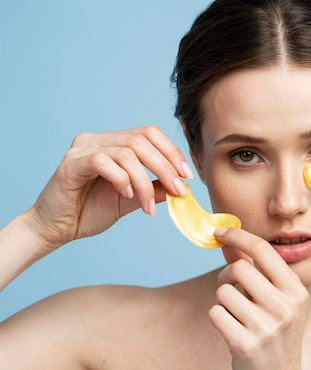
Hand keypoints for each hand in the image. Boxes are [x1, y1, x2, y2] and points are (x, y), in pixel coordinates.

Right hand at [27, 126, 192, 248]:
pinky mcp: (71, 163)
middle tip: (179, 191)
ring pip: (127, 152)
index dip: (172, 152)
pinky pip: (103, 162)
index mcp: (113, 143)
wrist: (56, 229)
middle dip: (166, 167)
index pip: (149, 134)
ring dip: (145, 182)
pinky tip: (126, 196)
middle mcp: (98, 139)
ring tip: (147, 205)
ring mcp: (83, 148)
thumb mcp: (132, 200)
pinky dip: (121, 179)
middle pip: (142, 140)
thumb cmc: (90, 211)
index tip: (187, 176)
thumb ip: (154, 190)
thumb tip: (181, 186)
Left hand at [210, 228, 310, 369]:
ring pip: (223, 291)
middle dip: (226, 275)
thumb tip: (231, 242)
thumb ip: (259, 272)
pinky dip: (218, 318)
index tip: (220, 232)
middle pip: (239, 267)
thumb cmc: (276, 335)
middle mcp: (285, 306)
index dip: (238, 236)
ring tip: (237, 315)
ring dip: (223, 301)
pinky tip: (232, 330)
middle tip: (230, 288)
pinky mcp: (244, 344)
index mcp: (297, 291)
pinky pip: (215, 313)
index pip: (263, 250)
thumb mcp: (280, 302)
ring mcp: (266, 327)